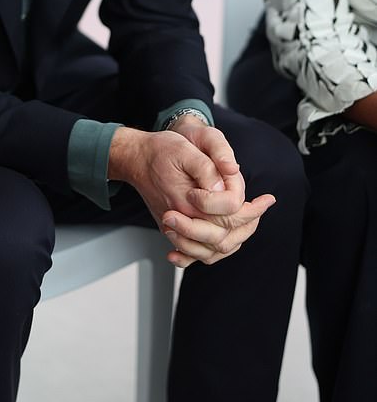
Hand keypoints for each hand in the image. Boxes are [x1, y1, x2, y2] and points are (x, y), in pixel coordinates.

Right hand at [108, 125, 275, 267]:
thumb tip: (228, 186)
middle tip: (261, 208)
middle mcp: (181, 221)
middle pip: (223, 239)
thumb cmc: (160, 151)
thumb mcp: (186, 150)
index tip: (267, 199)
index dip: (252, 210)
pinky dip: (210, 251)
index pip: (228, 216)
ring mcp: (175, 229)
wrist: (135, 158)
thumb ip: (208, 169)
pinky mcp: (172, 229)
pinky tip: (223, 242)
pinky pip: (194, 252)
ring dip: (234, 239)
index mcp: (187, 202)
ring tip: (250, 222)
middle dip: (247, 225)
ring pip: (210, 251)